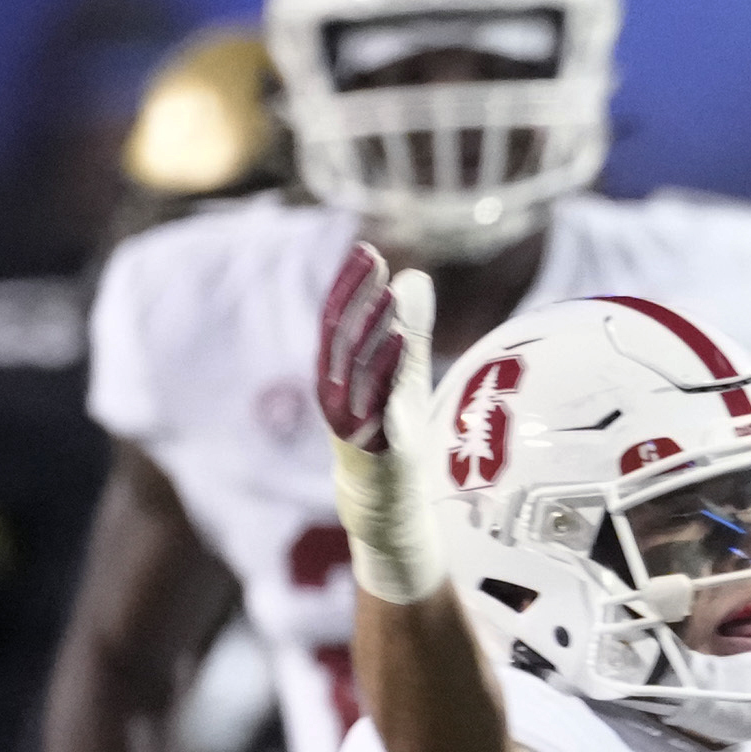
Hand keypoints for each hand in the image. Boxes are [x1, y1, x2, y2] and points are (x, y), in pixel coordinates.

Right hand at [315, 244, 433, 450]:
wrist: (386, 500)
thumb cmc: (390, 433)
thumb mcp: (404, 374)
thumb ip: (409, 327)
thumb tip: (415, 275)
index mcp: (338, 371)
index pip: (337, 319)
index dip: (349, 284)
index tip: (367, 251)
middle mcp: (335, 390)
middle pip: (337, 334)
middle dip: (352, 294)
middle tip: (370, 256)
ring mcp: (350, 418)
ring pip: (350, 366)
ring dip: (367, 327)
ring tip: (387, 293)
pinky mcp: (370, 443)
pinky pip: (373, 402)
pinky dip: (384, 370)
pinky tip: (399, 341)